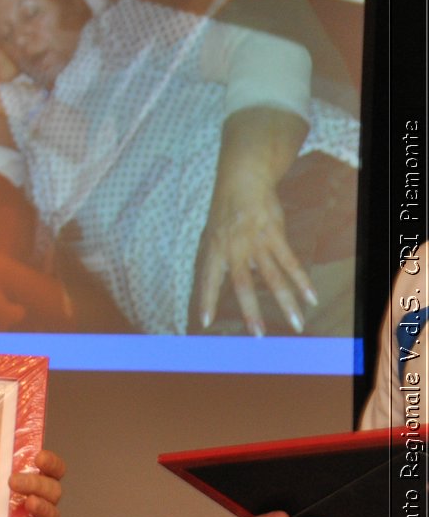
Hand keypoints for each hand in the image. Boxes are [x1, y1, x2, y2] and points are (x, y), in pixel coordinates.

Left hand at [9, 449, 64, 516]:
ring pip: (53, 514)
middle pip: (53, 490)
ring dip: (42, 506)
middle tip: (14, 481)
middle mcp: (42, 503)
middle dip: (36, 483)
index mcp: (34, 485)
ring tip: (28, 503)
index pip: (53, 470)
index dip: (51, 463)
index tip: (39, 458)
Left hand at [194, 106, 314, 334]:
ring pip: (274, 278)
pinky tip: (311, 297)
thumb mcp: (211, 235)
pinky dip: (301, 281)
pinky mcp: (275, 235)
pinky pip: (291, 262)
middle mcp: (235, 249)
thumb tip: (212, 284)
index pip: (208, 280)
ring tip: (297, 324)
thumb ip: (215, 260)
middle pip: (244, 286)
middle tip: (258, 336)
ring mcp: (257, 243)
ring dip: (286, 303)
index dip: (206, 300)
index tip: (205, 321)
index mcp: (214, 250)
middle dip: (252, 313)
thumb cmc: (224, 211)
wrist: (243, 180)